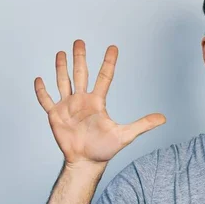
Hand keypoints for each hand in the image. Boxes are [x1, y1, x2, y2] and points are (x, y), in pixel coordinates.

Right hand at [34, 39, 166, 166]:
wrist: (87, 162)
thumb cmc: (105, 149)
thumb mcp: (126, 135)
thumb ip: (143, 125)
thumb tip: (164, 118)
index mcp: (97, 102)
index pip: (104, 77)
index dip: (108, 62)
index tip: (113, 47)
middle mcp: (82, 100)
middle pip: (81, 73)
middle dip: (80, 57)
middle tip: (79, 41)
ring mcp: (68, 106)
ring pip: (63, 82)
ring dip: (61, 68)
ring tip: (61, 52)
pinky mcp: (55, 116)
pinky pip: (46, 100)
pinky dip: (42, 91)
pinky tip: (39, 79)